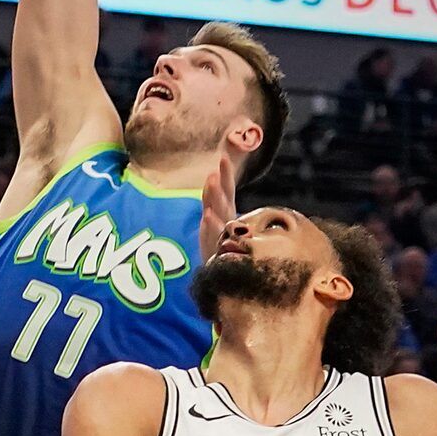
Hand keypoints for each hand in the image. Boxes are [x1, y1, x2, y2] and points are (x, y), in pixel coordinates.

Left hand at [199, 144, 235, 266]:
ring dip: (216, 195)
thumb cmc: (221, 250)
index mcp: (228, 213)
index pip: (228, 190)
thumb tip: (212, 177)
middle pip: (225, 197)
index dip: (226, 174)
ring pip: (220, 212)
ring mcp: (223, 234)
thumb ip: (213, 201)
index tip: (224, 156)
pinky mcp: (217, 248)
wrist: (225, 279)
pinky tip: (208, 214)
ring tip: (212, 179)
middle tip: (222, 161)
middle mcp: (227, 221)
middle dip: (223, 179)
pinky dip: (211, 224)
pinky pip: (214, 234)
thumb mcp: (217, 223)